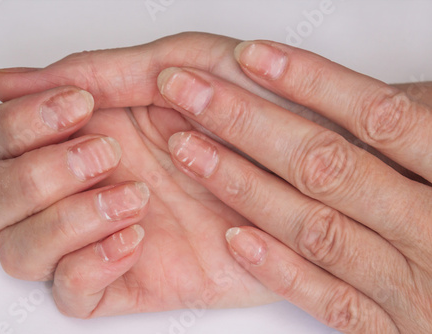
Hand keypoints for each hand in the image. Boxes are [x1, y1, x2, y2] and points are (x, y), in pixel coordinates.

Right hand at [0, 33, 289, 317]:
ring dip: (60, 219)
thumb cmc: (253, 113)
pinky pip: (70, 293)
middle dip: (33, 174)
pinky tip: (137, 234)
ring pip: (18, 250)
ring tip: (132, 194)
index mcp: (86, 133)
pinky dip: (89, 262)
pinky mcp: (132, 280)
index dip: (19, 124)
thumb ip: (100, 71)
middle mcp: (84, 186)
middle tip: (101, 152)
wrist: (307, 173)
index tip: (77, 108)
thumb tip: (10, 79)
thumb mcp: (182, 65)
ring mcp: (103, 236)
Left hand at [156, 40, 431, 332]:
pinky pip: (333, 303)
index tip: (250, 57)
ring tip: (189, 150)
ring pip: (316, 229)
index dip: (310, 83)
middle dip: (247, 124)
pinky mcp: (395, 331)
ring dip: (244, 186)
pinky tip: (234, 237)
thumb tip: (363, 94)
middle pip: (326, 166)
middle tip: (188, 93)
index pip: (378, 119)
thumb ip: (420, 130)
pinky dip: (282, 270)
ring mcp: (415, 289)